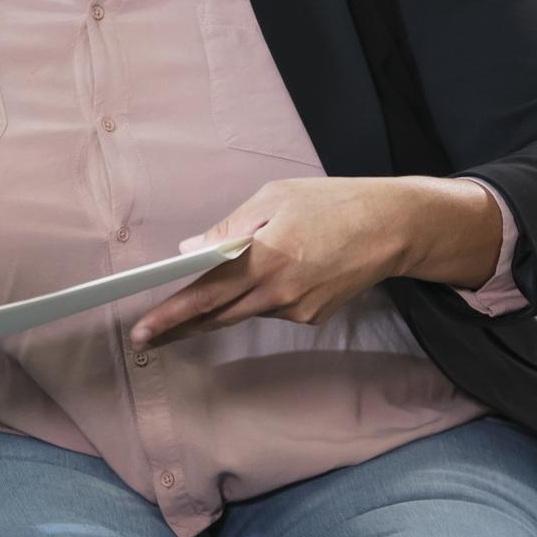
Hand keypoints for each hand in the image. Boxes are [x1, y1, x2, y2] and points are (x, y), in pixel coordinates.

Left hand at [130, 175, 501, 347]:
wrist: (395, 227)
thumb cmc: (332, 203)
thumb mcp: (273, 199)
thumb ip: (228, 229)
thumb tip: (189, 251)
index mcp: (267, 259)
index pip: (206, 294)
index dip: (171, 315)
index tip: (142, 332)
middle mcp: (281, 292)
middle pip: (218, 316)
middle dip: (178, 327)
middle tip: (144, 338)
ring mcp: (299, 310)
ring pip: (244, 311)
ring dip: (221, 304)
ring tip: (205, 291)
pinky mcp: (313, 317)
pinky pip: (270, 309)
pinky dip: (257, 296)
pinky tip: (273, 273)